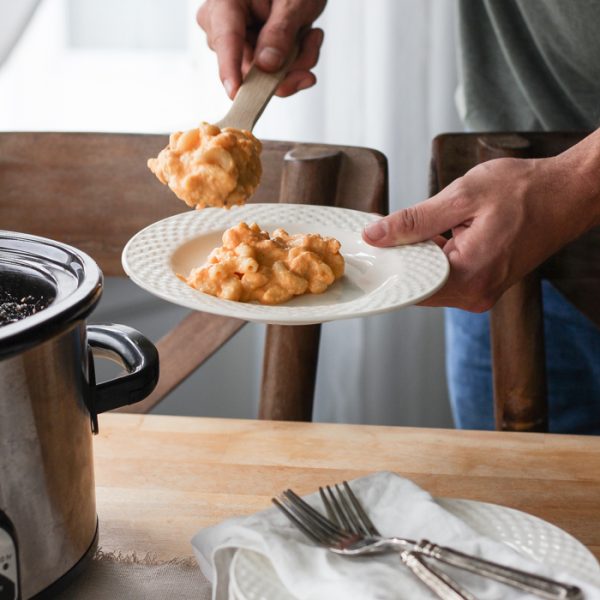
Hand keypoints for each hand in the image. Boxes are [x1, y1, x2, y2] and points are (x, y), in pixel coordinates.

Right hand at [197, 0, 326, 98]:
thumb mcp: (292, 1)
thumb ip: (280, 32)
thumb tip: (266, 66)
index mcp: (225, 3)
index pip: (225, 40)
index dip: (230, 69)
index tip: (235, 93)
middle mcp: (224, 25)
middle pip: (249, 67)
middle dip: (287, 66)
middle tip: (312, 45)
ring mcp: (238, 43)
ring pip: (265, 76)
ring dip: (297, 63)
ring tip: (312, 36)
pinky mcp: (252, 55)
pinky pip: (273, 75)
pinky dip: (296, 62)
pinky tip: (306, 40)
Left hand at [362, 155, 598, 311]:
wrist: (570, 193)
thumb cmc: (526, 191)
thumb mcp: (462, 197)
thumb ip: (414, 221)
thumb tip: (376, 235)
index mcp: (469, 278)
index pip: (409, 286)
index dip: (385, 265)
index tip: (367, 248)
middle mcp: (476, 294)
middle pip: (418, 285)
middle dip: (399, 258)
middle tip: (382, 231)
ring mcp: (482, 291)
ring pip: (431, 280)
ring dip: (417, 256)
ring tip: (409, 228)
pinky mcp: (486, 282)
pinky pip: (447, 275)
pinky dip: (434, 256)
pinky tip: (431, 234)